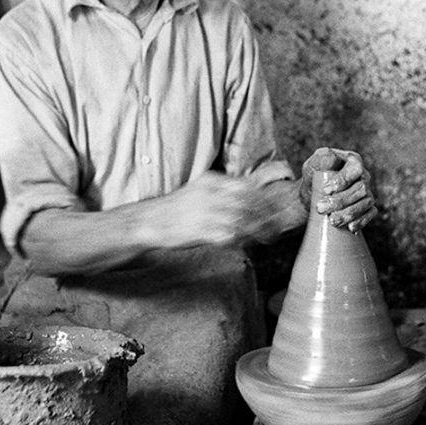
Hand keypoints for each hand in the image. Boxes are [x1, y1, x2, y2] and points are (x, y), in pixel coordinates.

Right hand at [168, 169, 294, 248]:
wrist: (150, 220)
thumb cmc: (178, 207)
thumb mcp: (200, 188)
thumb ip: (223, 190)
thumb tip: (250, 195)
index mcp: (211, 181)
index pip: (246, 186)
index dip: (263, 198)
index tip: (273, 209)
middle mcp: (210, 194)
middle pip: (248, 202)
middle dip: (265, 215)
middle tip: (275, 226)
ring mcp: (205, 212)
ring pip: (242, 219)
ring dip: (257, 230)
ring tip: (265, 238)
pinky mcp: (200, 231)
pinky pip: (229, 235)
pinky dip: (240, 240)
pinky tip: (244, 243)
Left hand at [300, 147, 376, 232]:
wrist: (314, 195)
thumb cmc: (314, 176)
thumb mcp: (313, 164)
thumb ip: (320, 158)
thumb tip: (332, 158)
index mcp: (353, 161)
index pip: (355, 169)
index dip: (343, 180)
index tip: (325, 190)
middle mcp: (364, 176)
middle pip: (361, 189)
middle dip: (341, 201)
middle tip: (321, 208)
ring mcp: (367, 192)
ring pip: (366, 203)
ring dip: (349, 213)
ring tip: (331, 220)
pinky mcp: (368, 207)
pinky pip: (370, 214)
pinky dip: (361, 222)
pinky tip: (350, 228)